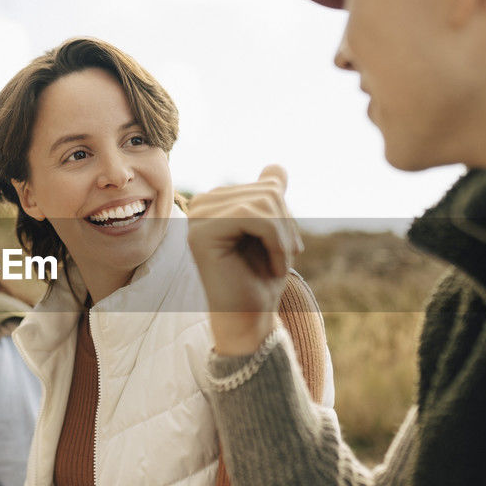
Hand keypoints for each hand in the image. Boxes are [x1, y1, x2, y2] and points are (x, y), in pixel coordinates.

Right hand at [187, 165, 303, 353]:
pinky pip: (255, 218)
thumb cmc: (261, 279)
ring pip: (264, 203)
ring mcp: (198, 217)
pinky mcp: (201, 233)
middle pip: (267, 192)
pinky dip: (277, 244)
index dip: (287, 216)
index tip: (286, 248)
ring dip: (283, 238)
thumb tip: (275, 167)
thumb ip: (271, 197)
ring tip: (279, 265)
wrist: (251, 318)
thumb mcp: (275, 231)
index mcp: (217, 200)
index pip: (269, 185)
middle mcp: (202, 203)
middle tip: (284, 259)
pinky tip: (276, 268)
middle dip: (286, 227)